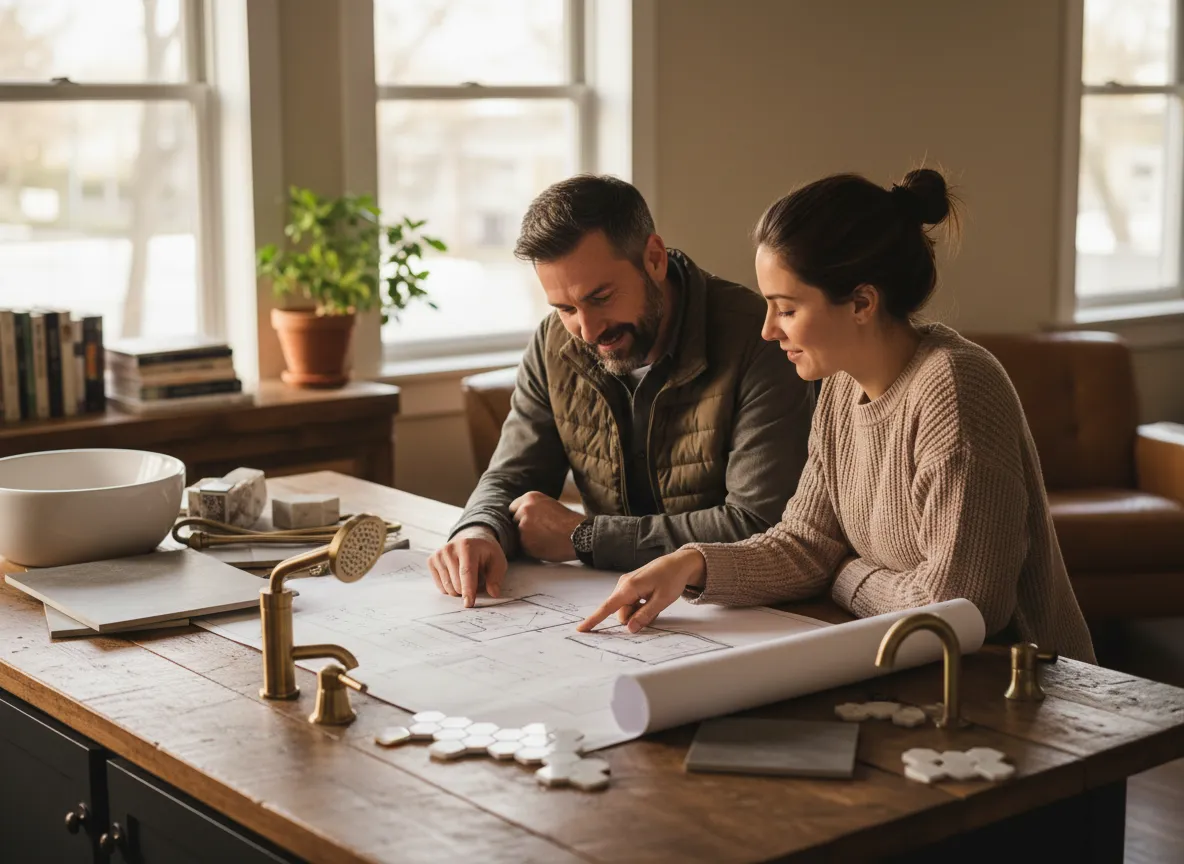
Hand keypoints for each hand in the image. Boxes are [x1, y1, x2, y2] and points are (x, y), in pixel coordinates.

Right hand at [428, 526, 506, 607]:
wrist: (470, 539)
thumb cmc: (485, 553)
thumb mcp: (498, 561)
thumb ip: (496, 577)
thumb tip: (493, 593)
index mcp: (467, 546)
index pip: (466, 572)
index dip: (468, 590)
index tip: (469, 604)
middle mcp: (449, 549)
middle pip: (456, 583)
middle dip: (467, 590)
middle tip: (476, 579)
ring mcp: (438, 555)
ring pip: (448, 587)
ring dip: (459, 590)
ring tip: (466, 576)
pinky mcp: (431, 561)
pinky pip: (440, 587)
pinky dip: (450, 587)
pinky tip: (456, 576)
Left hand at [509, 491, 583, 561]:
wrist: (578, 534)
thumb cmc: (569, 521)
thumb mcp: (549, 504)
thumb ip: (534, 508)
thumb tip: (521, 515)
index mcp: (530, 497)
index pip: (513, 508)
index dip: (519, 516)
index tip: (526, 522)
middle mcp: (524, 509)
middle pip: (513, 521)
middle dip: (521, 527)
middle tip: (537, 532)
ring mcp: (523, 525)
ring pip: (517, 534)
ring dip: (525, 538)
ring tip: (543, 539)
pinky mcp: (524, 541)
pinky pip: (522, 546)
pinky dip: (530, 548)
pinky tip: (544, 545)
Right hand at [577, 549, 706, 632]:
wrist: (678, 563)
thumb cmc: (672, 579)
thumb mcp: (662, 600)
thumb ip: (645, 616)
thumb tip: (629, 629)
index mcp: (629, 587)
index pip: (607, 607)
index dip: (594, 620)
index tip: (580, 629)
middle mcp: (624, 584)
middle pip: (621, 613)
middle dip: (634, 618)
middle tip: (654, 611)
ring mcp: (627, 584)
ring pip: (627, 609)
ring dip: (639, 612)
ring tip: (655, 603)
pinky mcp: (631, 585)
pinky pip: (631, 603)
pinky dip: (640, 606)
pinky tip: (652, 599)